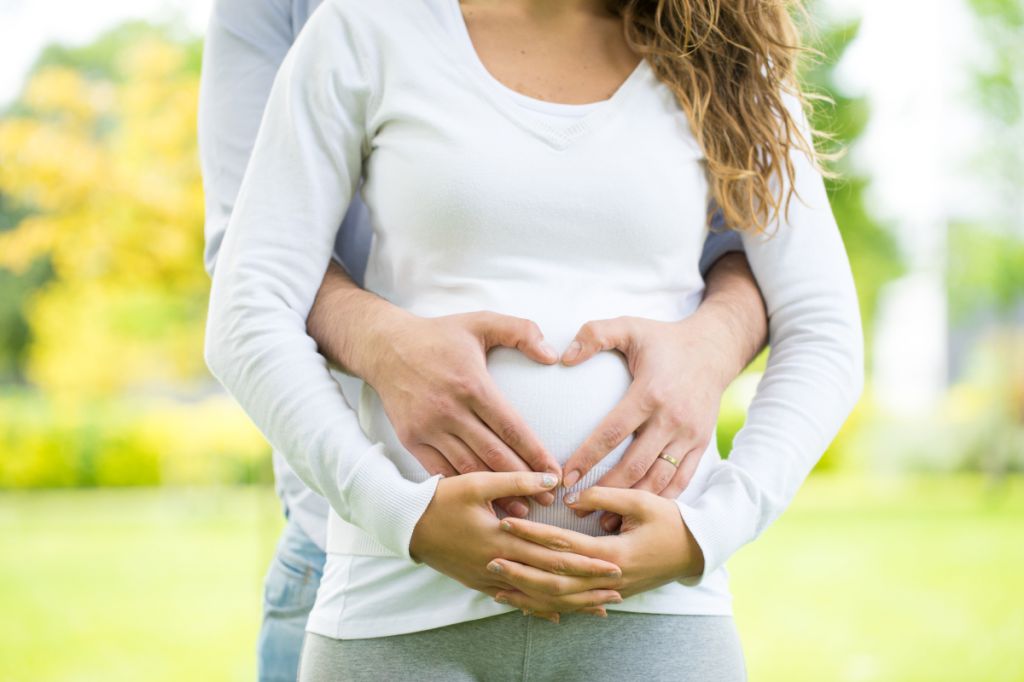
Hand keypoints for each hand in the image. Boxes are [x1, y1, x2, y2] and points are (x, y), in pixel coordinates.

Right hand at [356, 306, 563, 514]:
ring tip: (521, 509)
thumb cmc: (439, 335)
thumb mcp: (481, 321)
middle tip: (547, 498)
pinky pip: (441, 471)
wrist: (385, 346)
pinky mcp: (412, 439)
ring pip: (469, 468)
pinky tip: (481, 502)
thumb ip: (521, 331)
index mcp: (472, 384)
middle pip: (494, 454)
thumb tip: (552, 354)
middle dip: (524, 480)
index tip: (555, 472)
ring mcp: (429, 428)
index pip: (511, 427)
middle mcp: (450, 410)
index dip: (536, 454)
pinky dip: (463, 488)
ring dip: (496, 492)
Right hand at [410, 472, 624, 622]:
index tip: (613, 563)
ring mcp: (490, 580)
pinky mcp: (481, 585)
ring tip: (598, 607)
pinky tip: (558, 615)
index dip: (585, 561)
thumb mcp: (478, 482)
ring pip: (537, 597)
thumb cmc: (441, 499)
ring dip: (570, 602)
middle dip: (587, 585)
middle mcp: (500, 565)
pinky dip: (539, 609)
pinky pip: (516, 602)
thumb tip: (553, 480)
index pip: (553, 554)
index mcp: (503, 540)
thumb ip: (517, 480)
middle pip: (551, 580)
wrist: (406, 526)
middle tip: (618, 588)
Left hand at [492, 486, 703, 606]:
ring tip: (498, 586)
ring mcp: (609, 592)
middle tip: (490, 559)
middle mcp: (608, 578)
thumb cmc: (671, 521)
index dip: (532, 535)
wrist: (697, 550)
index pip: (563, 545)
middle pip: (555, 579)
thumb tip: (570, 498)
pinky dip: (548, 607)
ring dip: (528, 594)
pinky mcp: (610, 596)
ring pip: (561, 600)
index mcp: (613, 553)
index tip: (506, 524)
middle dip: (521, 570)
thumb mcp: (642, 500)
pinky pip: (574, 606)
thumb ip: (605, 495)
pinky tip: (525, 603)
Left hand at [560, 312, 736, 529]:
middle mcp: (672, 419)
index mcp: (650, 393)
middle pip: (635, 465)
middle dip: (603, 491)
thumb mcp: (629, 326)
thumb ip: (594, 334)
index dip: (588, 458)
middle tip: (575, 507)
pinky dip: (660, 501)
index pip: (613, 432)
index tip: (564, 478)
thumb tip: (563, 357)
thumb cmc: (663, 339)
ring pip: (659, 480)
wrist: (714, 348)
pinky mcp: (701, 445)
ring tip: (602, 521)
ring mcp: (690, 435)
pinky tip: (637, 515)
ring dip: (631, 504)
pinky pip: (681, 481)